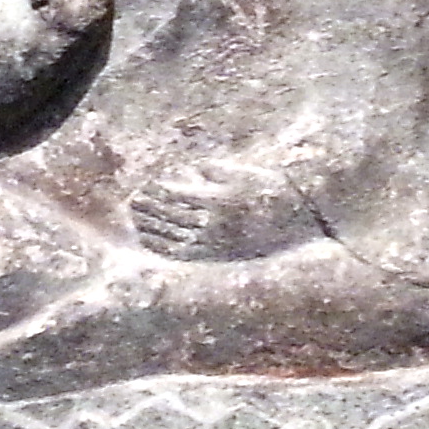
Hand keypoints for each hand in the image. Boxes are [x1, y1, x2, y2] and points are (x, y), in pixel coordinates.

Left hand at [132, 157, 310, 261]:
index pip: (174, 195)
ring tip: (136, 218)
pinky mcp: (216, 257)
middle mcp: (211, 225)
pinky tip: (150, 241)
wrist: (295, 221)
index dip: (156, 191)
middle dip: (148, 208)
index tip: (145, 185)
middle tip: (133, 201)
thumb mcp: (241, 174)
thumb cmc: (269, 190)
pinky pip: (180, 255)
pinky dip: (161, 247)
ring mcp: (212, 244)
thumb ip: (212, 171)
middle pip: (168, 216)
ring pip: (169, 236)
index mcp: (216, 201)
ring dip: (149, 227)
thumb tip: (188, 172)